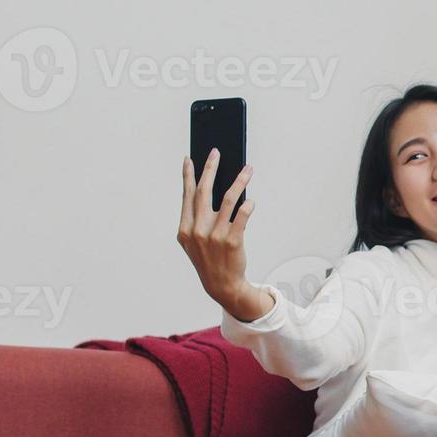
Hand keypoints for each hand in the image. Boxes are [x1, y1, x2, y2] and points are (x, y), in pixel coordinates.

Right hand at [177, 150, 268, 320]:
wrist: (222, 284)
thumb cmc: (208, 259)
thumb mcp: (193, 241)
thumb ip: (196, 218)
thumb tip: (207, 190)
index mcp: (185, 229)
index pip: (186, 195)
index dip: (188, 176)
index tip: (190, 158)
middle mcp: (197, 230)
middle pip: (204, 191)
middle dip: (210, 169)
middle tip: (216, 152)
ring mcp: (214, 235)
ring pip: (228, 199)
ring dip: (239, 181)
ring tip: (248, 169)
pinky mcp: (232, 241)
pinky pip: (242, 215)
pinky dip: (247, 205)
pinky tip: (251, 200)